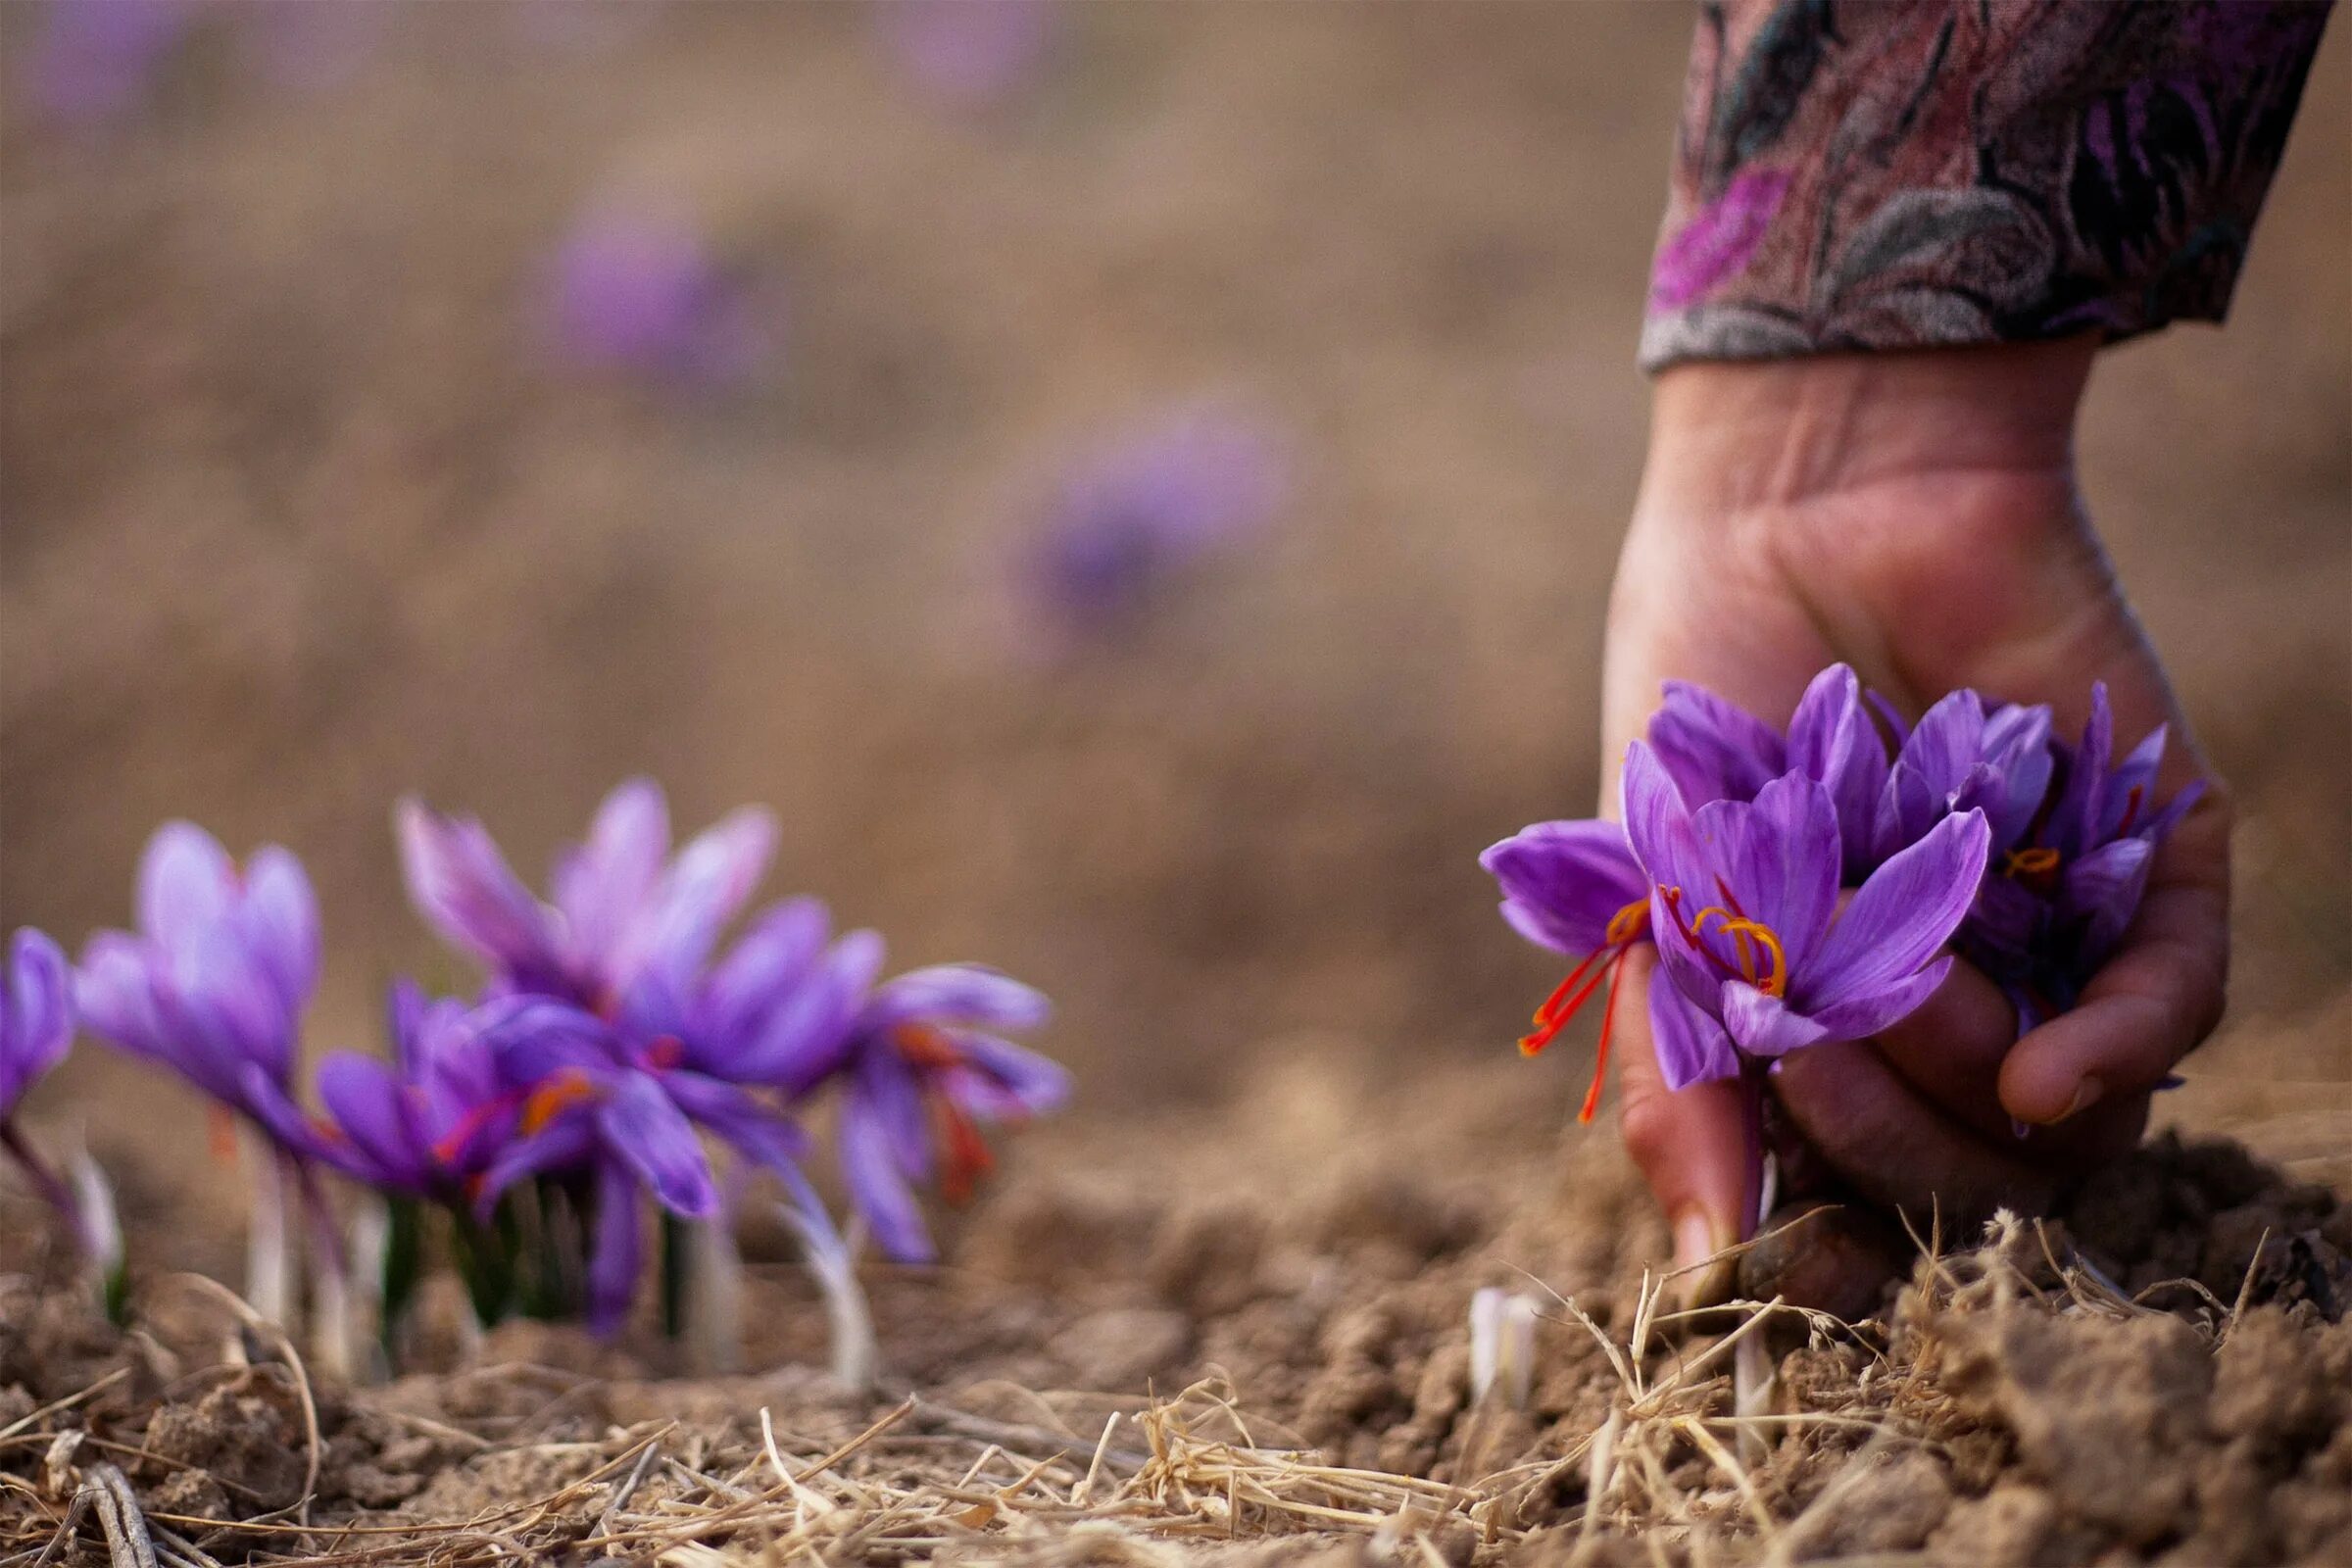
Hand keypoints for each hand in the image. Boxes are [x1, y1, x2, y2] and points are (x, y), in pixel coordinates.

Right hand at [1598, 340, 2231, 1304]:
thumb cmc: (1704, 691)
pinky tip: (2047, 1069)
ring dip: (1963, 1083)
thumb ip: (1674, 1071)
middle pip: (1965, 1182)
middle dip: (1878, 1145)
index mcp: (1823, 1021)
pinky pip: (2172, 1005)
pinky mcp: (2147, 860)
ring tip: (1887, 972)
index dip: (1837, 1252)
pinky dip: (2113, 1054)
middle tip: (1810, 1044)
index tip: (1804, 1259)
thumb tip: (1711, 1266)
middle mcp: (1946, 999)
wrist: (1806, 499)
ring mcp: (2051, 937)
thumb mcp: (1652, 892)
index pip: (1857, 1199)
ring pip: (2068, 1125)